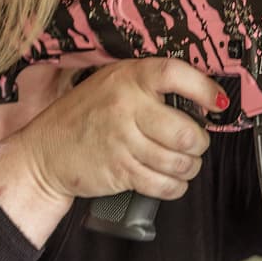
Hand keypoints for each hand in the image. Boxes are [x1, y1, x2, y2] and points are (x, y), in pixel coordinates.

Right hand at [12, 57, 224, 202]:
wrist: (44, 151)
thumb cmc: (84, 116)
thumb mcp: (112, 83)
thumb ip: (150, 85)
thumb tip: (201, 96)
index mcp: (128, 77)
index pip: (175, 74)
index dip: (204, 89)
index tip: (217, 102)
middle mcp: (126, 106)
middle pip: (186, 131)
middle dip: (199, 142)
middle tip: (195, 142)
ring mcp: (122, 141)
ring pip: (179, 161)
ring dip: (190, 166)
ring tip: (184, 162)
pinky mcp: (120, 171)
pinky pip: (164, 184)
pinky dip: (175, 186)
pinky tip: (172, 179)